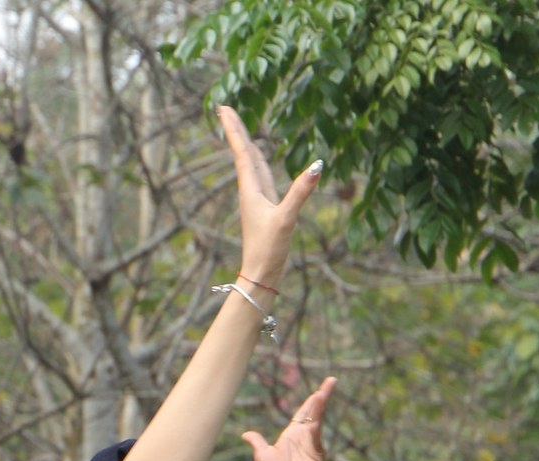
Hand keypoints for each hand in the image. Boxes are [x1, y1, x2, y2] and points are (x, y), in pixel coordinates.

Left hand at [222, 106, 322, 290]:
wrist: (260, 274)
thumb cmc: (269, 249)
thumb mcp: (286, 219)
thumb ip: (300, 192)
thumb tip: (316, 166)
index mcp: (251, 189)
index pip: (242, 151)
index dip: (234, 128)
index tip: (222, 108)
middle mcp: (250, 191)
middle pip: (243, 153)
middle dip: (236, 130)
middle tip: (224, 109)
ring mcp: (257, 198)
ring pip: (250, 164)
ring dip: (245, 144)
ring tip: (239, 128)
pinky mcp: (265, 207)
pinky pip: (259, 176)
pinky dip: (258, 162)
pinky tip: (258, 159)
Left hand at [244, 377, 335, 460]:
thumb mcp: (262, 455)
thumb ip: (257, 442)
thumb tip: (245, 434)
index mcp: (292, 434)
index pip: (303, 413)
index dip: (311, 401)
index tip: (319, 391)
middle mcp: (303, 435)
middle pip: (314, 411)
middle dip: (322, 395)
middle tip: (331, 380)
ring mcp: (311, 442)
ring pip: (317, 418)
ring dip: (320, 404)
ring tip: (324, 390)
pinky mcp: (316, 450)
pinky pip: (315, 432)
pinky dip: (316, 420)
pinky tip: (318, 410)